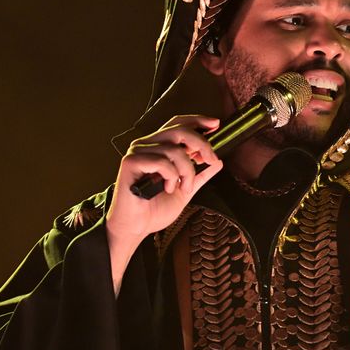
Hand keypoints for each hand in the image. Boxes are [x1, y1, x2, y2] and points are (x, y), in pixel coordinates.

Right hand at [106, 114, 222, 245]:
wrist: (135, 228)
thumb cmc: (154, 210)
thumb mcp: (185, 190)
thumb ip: (200, 175)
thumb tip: (218, 162)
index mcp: (158, 147)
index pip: (178, 124)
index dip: (197, 121)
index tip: (216, 124)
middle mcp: (147, 145)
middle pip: (180, 130)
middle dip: (202, 144)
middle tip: (211, 160)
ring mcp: (137, 152)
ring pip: (175, 150)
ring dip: (187, 171)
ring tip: (184, 187)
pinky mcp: (130, 162)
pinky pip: (162, 162)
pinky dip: (171, 176)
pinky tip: (167, 188)